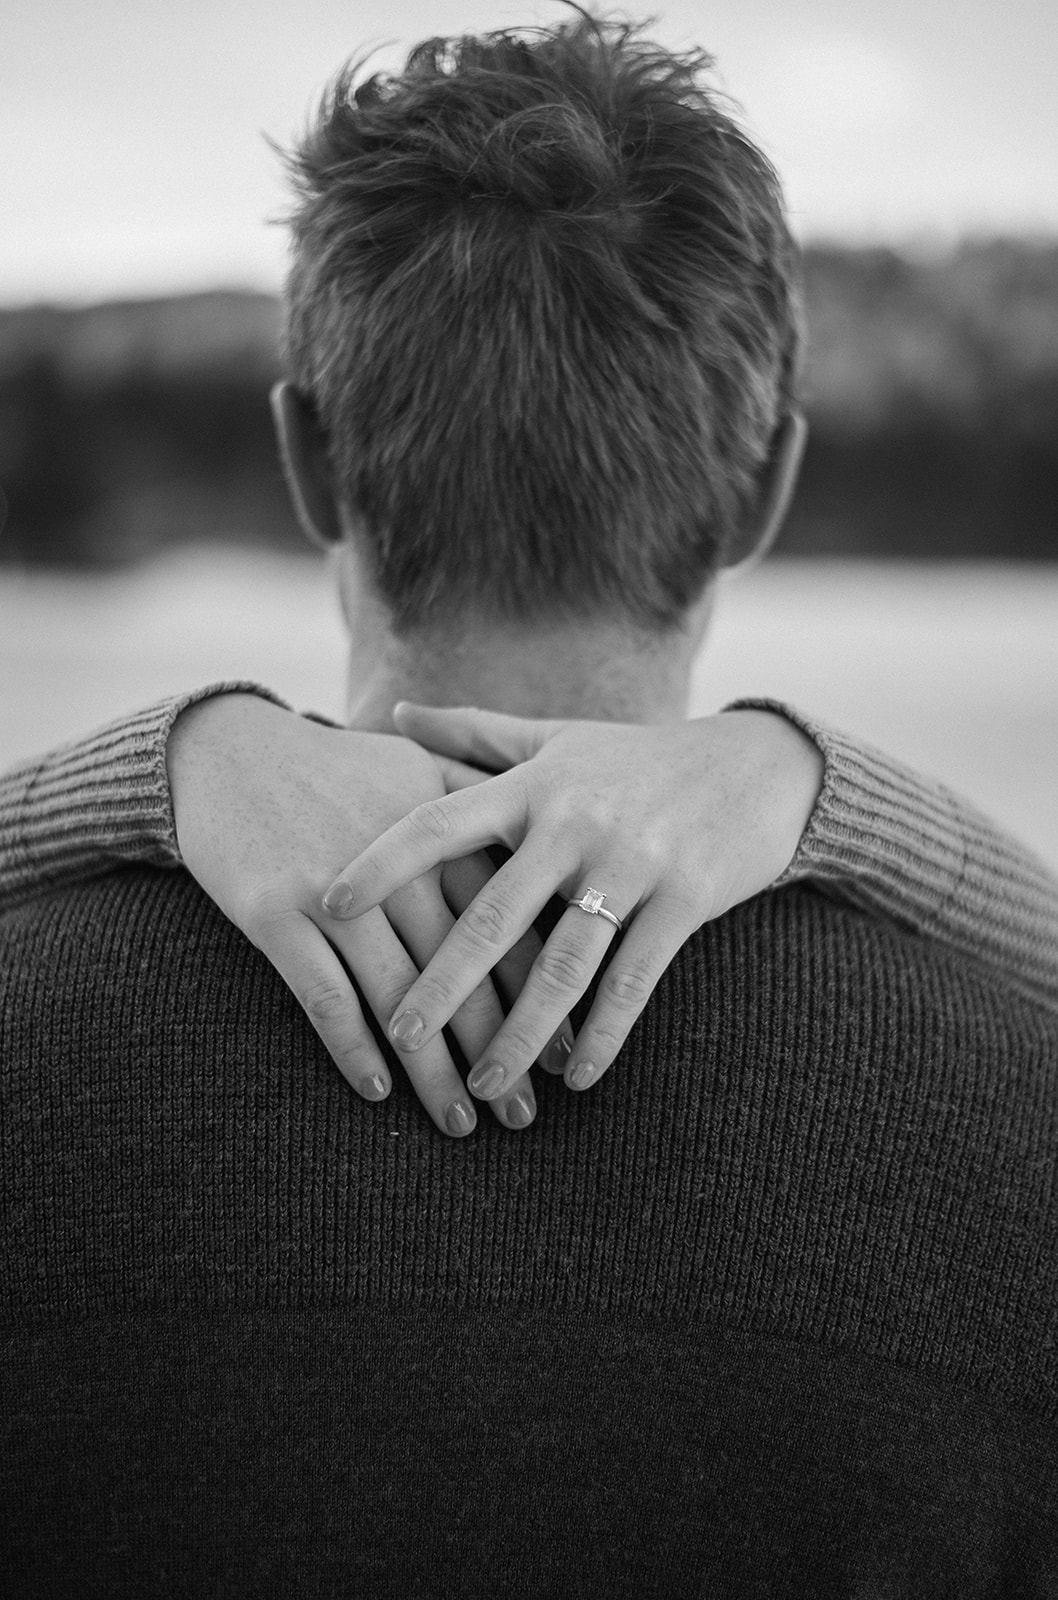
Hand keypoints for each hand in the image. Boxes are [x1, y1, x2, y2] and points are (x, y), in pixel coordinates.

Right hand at [166, 694, 551, 1135]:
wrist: (226, 749)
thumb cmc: (335, 767)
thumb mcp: (416, 764)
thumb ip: (483, 799)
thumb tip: (550, 832)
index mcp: (440, 833)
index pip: (506, 923)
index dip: (538, 992)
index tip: (565, 1051)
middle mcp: (397, 866)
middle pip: (461, 970)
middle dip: (498, 1046)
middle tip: (526, 1113)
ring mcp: (333, 890)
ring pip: (398, 993)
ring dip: (431, 1069)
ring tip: (461, 1123)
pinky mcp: (273, 911)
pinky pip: (321, 992)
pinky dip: (351, 1045)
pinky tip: (376, 1091)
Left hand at [322, 704, 824, 1100]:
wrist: (760, 767)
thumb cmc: (640, 759)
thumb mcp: (557, 739)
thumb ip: (473, 733)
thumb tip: (394, 713)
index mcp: (533, 786)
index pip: (440, 823)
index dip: (382, 863)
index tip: (328, 905)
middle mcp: (575, 823)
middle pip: (494, 912)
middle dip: (443, 980)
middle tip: (399, 1035)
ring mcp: (632, 862)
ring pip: (563, 962)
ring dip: (521, 1032)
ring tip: (485, 1086)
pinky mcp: (684, 899)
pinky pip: (635, 980)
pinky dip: (603, 1034)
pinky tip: (575, 1079)